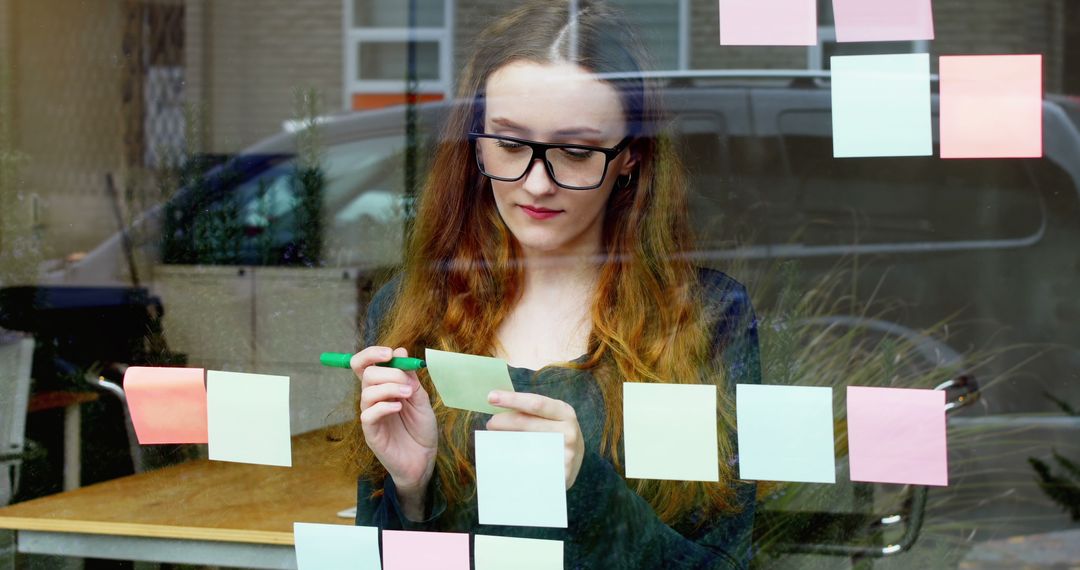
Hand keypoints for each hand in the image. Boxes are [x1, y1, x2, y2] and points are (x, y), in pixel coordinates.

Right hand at [354, 346, 437, 515]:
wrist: (424, 459)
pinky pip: (368, 414)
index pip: (364, 364)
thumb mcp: (421, 398)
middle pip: (366, 374)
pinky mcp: (371, 433)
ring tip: (408, 395)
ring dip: (390, 388)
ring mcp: (371, 415)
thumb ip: (410, 378)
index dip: (371, 354)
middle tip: (407, 382)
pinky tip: (399, 408)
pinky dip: (384, 406)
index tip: (390, 353)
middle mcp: (373, 399)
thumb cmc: (421, 429)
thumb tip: (400, 351)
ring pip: (367, 392)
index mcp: (383, 387)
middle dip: (388, 372)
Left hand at [486, 391, 584, 489]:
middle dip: (502, 421)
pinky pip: (530, 464)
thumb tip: (497, 403)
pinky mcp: (560, 472)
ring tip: (494, 439)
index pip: (535, 403)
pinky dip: (514, 459)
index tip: (491, 397)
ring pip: (525, 444)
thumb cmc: (554, 434)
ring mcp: (566, 452)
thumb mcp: (550, 418)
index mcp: (564, 412)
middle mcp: (568, 430)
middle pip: (526, 423)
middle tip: (490, 423)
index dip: (512, 399)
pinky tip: (506, 458)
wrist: (573, 462)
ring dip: (504, 440)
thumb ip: (530, 411)